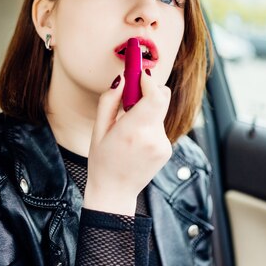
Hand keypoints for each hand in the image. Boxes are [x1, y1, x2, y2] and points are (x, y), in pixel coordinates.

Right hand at [83, 70, 172, 215]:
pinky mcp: (167, 149)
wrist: (115, 192)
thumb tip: (122, 78)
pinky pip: (160, 125)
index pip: (155, 96)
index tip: (139, 73)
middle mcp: (152, 137)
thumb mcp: (98, 129)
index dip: (149, 80)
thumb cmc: (102, 160)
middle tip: (131, 94)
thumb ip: (110, 100)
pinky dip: (149, 124)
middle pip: (162, 98)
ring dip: (147, 110)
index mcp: (132, 131)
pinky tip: (135, 139)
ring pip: (160, 111)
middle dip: (148, 90)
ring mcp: (162, 144)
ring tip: (128, 125)